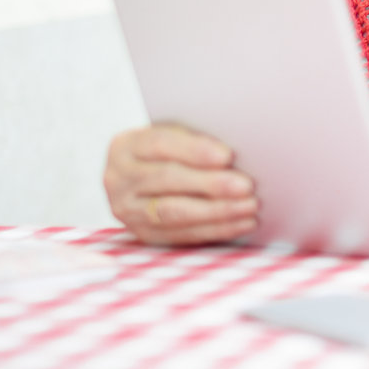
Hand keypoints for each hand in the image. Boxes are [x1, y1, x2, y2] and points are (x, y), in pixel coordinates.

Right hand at [104, 124, 259, 245]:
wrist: (142, 176)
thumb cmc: (170, 150)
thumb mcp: (174, 134)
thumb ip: (196, 139)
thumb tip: (235, 153)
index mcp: (126, 146)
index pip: (160, 145)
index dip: (195, 150)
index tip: (228, 156)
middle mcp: (118, 179)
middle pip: (168, 180)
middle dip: (211, 184)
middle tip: (246, 186)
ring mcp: (127, 210)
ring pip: (174, 213)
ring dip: (218, 211)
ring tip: (250, 206)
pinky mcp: (144, 235)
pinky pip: (183, 235)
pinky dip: (216, 230)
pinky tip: (242, 223)